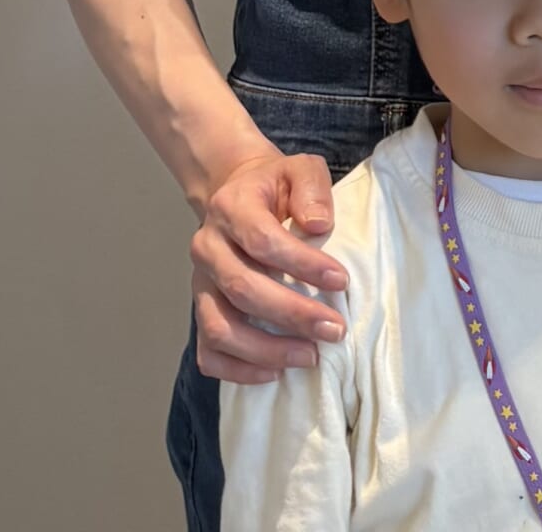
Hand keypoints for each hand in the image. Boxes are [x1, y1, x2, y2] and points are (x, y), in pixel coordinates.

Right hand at [190, 147, 348, 382]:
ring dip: (266, 350)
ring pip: (220, 328)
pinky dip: (238, 370)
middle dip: (292, 314)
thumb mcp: (299, 169)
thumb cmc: (275, 186)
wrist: (235, 193)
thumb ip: (311, 188)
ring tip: (310, 357)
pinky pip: (208, 353)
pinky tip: (275, 373)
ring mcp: (199, 285)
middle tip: (334, 330)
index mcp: (231, 208)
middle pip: (243, 289)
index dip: (303, 265)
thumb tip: (319, 226)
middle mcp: (207, 248)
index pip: (263, 241)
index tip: (342, 282)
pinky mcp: (200, 311)